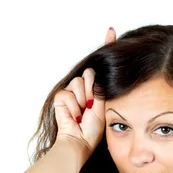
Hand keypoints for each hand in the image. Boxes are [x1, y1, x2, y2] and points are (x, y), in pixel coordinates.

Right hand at [54, 26, 116, 153]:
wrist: (80, 142)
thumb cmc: (94, 129)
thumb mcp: (104, 105)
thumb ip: (101, 87)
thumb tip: (96, 71)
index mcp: (97, 89)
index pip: (101, 66)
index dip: (106, 46)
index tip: (111, 30)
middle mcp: (84, 88)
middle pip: (90, 74)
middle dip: (93, 90)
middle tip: (92, 107)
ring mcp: (72, 92)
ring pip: (80, 82)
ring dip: (84, 100)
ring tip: (84, 113)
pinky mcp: (61, 97)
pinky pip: (68, 93)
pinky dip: (73, 106)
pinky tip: (75, 116)